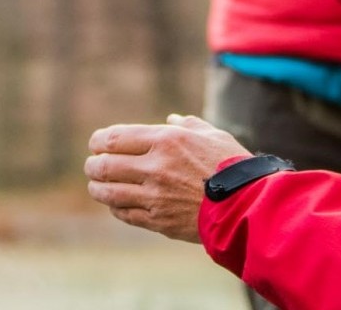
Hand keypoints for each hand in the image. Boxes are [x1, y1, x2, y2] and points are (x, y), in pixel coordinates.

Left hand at [84, 114, 251, 243]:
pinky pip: (125, 213)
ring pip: (109, 192)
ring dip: (97, 188)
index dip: (98, 142)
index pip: (113, 138)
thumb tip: (171, 120)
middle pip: (105, 165)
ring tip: (96, 186)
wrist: (248, 206)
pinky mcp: (158, 221)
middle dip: (93, 166)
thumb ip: (188, 125)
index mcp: (166, 140)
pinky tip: (116, 204)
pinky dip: (115, 207)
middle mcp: (155, 166)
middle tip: (92, 166)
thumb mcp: (213, 135)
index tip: (96, 145)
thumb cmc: (234, 166)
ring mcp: (154, 196)